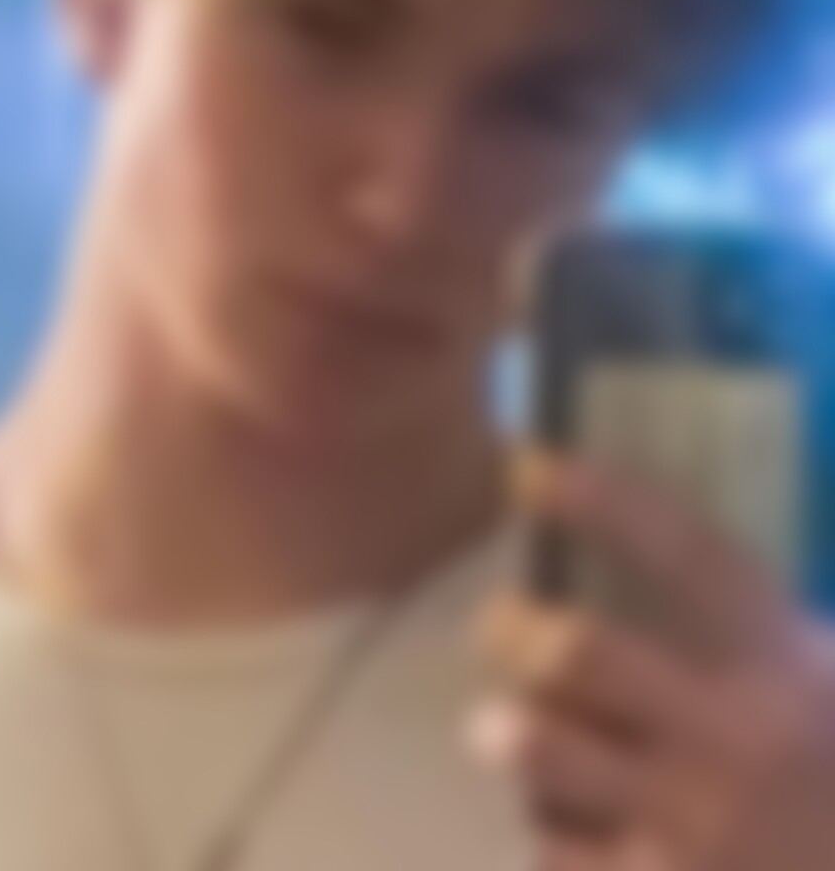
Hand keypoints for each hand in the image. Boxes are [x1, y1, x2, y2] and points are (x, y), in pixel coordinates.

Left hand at [470, 452, 834, 870]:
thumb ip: (735, 621)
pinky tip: (562, 823)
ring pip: (544, 748)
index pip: (685, 555)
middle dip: (517, 628)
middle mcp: (738, 738)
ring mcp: (698, 828)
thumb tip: (619, 531)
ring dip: (510, 730)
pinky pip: (555, 847)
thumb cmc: (830, 776)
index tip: (525, 466)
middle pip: (582, 651)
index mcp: (781, 664)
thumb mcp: (819, 680)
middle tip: (497, 623)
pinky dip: (548, 831)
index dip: (604, 502)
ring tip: (499, 728)